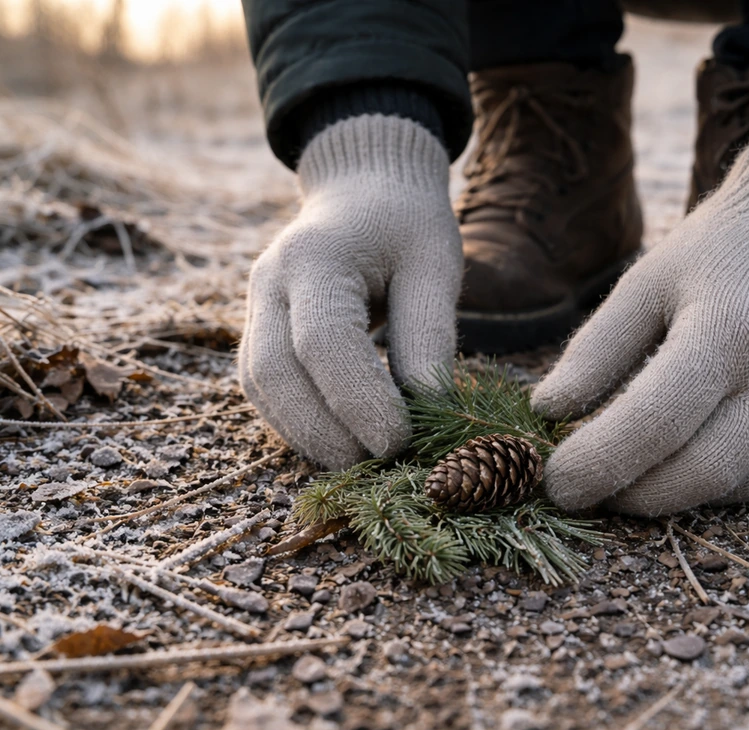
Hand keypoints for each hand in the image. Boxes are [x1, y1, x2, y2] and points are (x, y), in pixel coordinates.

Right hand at [240, 115, 460, 468]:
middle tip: (379, 464)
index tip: (401, 442)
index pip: (324, 342)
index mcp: (315, 256)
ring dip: (306, 434)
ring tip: (359, 463)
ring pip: (260, 385)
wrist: (363, 189)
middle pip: (275, 371)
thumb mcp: (435, 264)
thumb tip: (429, 410)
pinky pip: (263, 385)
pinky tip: (337, 441)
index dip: (359, 401)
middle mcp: (270, 280)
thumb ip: (430, 334)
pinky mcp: (258, 328)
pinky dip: (296, 421)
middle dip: (325, 431)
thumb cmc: (407, 225)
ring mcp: (255, 304)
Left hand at [532, 140, 748, 514]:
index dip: (600, 462)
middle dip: (632, 496)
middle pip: (701, 471)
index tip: (554, 482)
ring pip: (731, 488)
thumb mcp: (642, 283)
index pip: (657, 420)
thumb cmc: (713, 256)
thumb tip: (544, 413)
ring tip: (618, 479)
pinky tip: (670, 466)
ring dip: (666, 498)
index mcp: (728, 330)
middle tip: (581, 489)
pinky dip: (704, 488)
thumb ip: (594, 350)